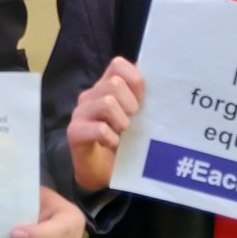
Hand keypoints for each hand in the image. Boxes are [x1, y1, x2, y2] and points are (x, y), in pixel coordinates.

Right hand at [66, 56, 144, 190]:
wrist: (99, 173)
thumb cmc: (121, 142)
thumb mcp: (135, 117)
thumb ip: (142, 98)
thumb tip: (162, 81)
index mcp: (105, 86)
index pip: (118, 64)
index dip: (134, 79)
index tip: (142, 99)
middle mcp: (90, 95)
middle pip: (114, 84)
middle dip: (131, 104)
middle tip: (133, 121)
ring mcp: (80, 112)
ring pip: (107, 103)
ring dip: (122, 121)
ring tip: (124, 132)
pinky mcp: (74, 132)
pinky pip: (98, 128)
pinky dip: (111, 138)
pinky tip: (114, 144)